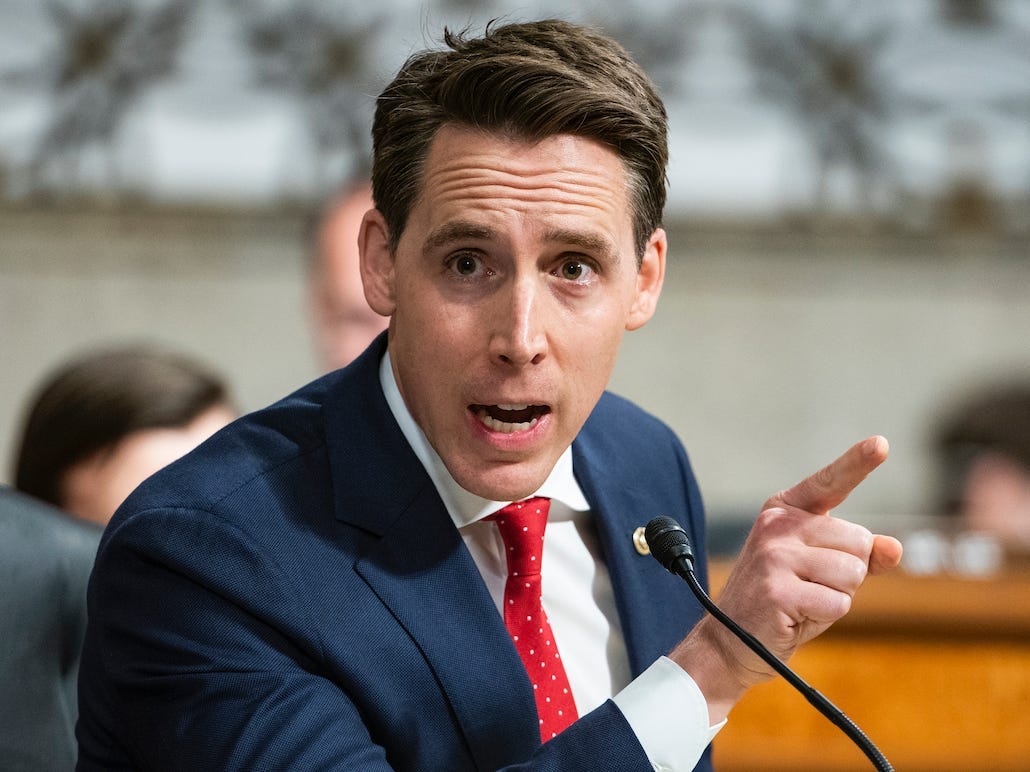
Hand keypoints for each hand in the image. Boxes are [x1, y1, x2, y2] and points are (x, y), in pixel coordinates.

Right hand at [671, 436, 902, 720]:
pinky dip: (825, 617)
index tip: (881, 443)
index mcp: (785, 510)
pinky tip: (795, 616)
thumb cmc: (783, 599)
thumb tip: (894, 547)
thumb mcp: (821, 569)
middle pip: (858, 541)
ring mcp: (774, 556)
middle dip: (849, 572)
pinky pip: (838, 603)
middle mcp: (778, 525)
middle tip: (809, 586)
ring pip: (853, 574)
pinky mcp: (777, 590)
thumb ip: (858, 554)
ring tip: (803, 600)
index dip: (857, 462)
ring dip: (838, 596)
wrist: (730, 640)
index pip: (829, 482)